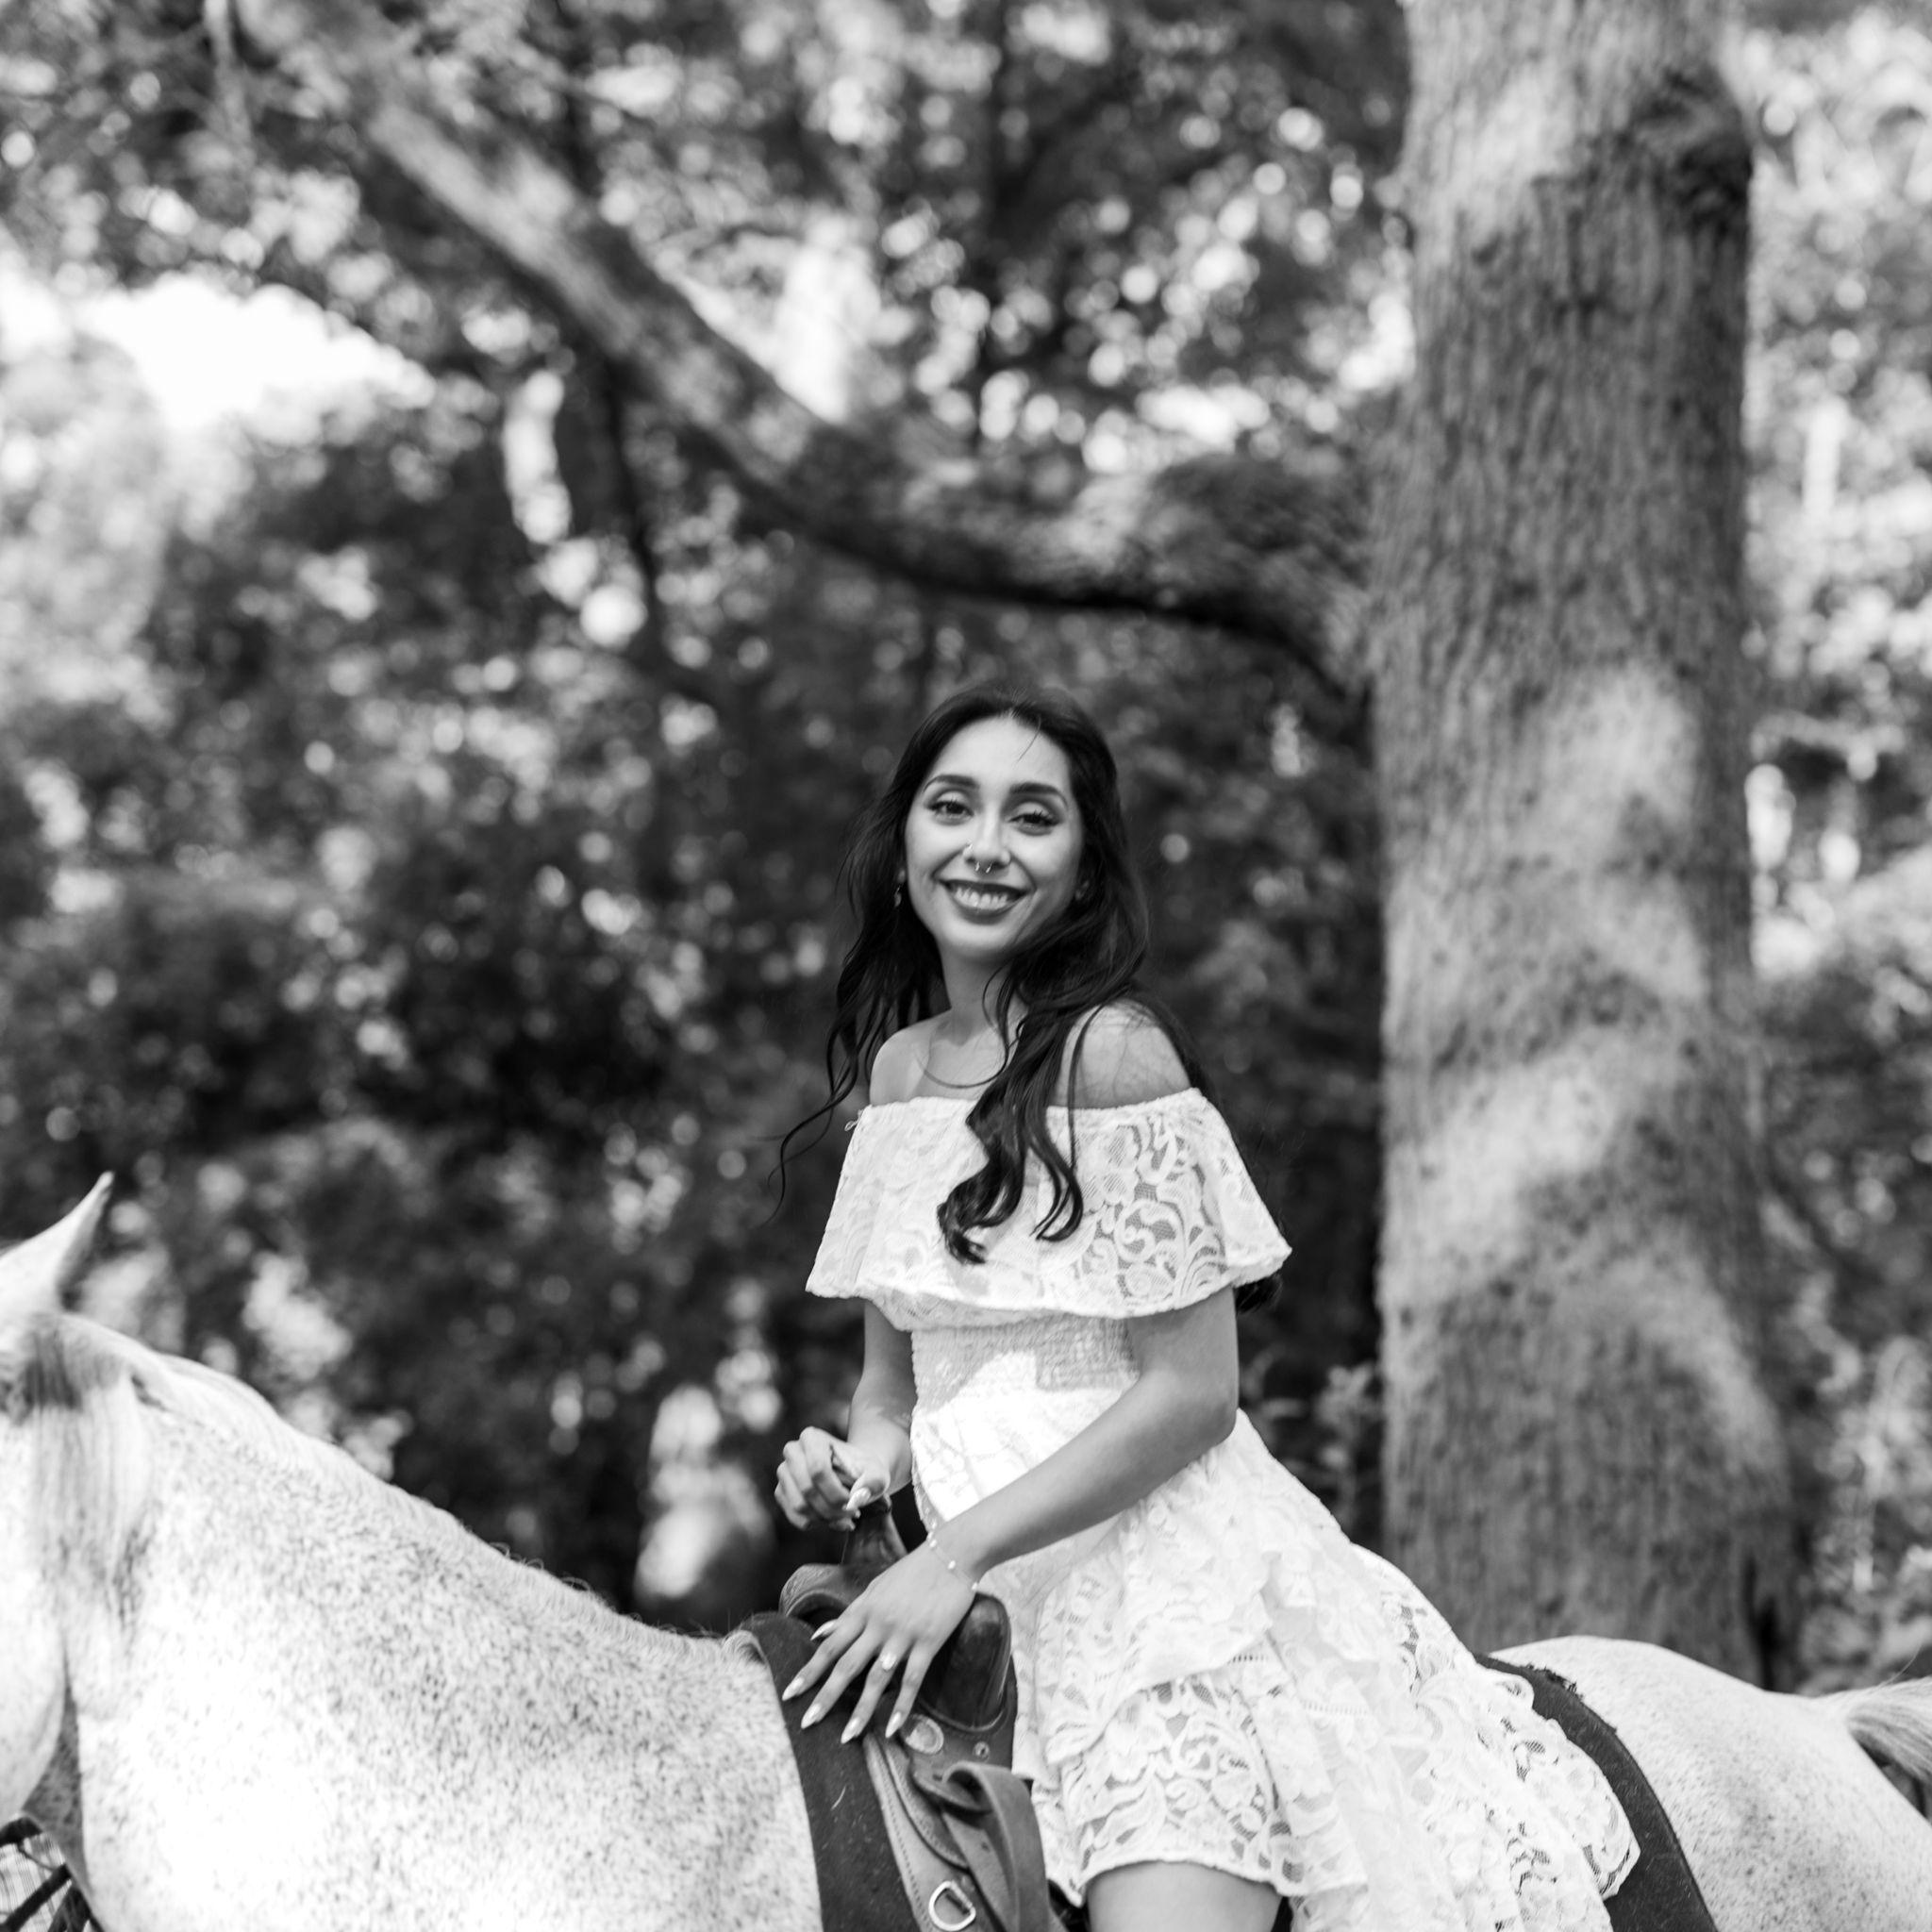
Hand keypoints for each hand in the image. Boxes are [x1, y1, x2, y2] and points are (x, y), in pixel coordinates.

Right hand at [774, 1427, 889, 1530]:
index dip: (836, 1493)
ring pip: (800, 1505)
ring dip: (825, 1519)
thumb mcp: (878, 1473)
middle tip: (853, 1515)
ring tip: (846, 1519)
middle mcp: (792, 1451)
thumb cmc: (865, 1471)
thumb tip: (855, 1498)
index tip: (855, 1506)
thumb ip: (874, 1482)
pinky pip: (794, 1516)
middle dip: (832, 1509)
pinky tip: (834, 1521)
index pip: (818, 1469)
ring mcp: (784, 1472)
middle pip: (807, 1489)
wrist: (855, 1475)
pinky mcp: (781, 1492)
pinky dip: (815, 1524)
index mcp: (812, 1437)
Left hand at [781, 1542, 974, 1742]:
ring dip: (862, 1710)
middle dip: (825, 1696)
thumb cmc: (912, 1572)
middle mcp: (878, 1624)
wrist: (951, 1555)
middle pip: (846, 1666)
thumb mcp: (875, 1587)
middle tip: (807, 1722)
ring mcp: (903, 1634)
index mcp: (863, 1610)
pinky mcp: (929, 1642)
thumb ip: (850, 1614)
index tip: (789, 1693)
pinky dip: (902, 1705)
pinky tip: (893, 1727)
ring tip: (848, 1736)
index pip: (829, 1646)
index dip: (808, 1671)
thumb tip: (821, 1634)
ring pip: (876, 1679)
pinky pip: (912, 1680)